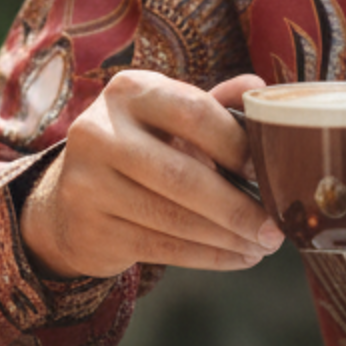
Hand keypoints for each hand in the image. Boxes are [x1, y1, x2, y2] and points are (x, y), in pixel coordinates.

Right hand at [20, 70, 282, 280]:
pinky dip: (207, 256)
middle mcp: (100, 132)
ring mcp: (88, 183)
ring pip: (173, 219)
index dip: (237, 145)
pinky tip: (237, 257)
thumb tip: (259, 88)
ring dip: (227, 237)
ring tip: (263, 246)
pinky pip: (161, 247)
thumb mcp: (169, 116)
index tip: (269, 172)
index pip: (194, 113)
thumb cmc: (140, 148)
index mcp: (129, 91)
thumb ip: (215, 104)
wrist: (69, 197)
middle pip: (182, 175)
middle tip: (275, 227)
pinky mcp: (89, 229)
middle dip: (238, 207)